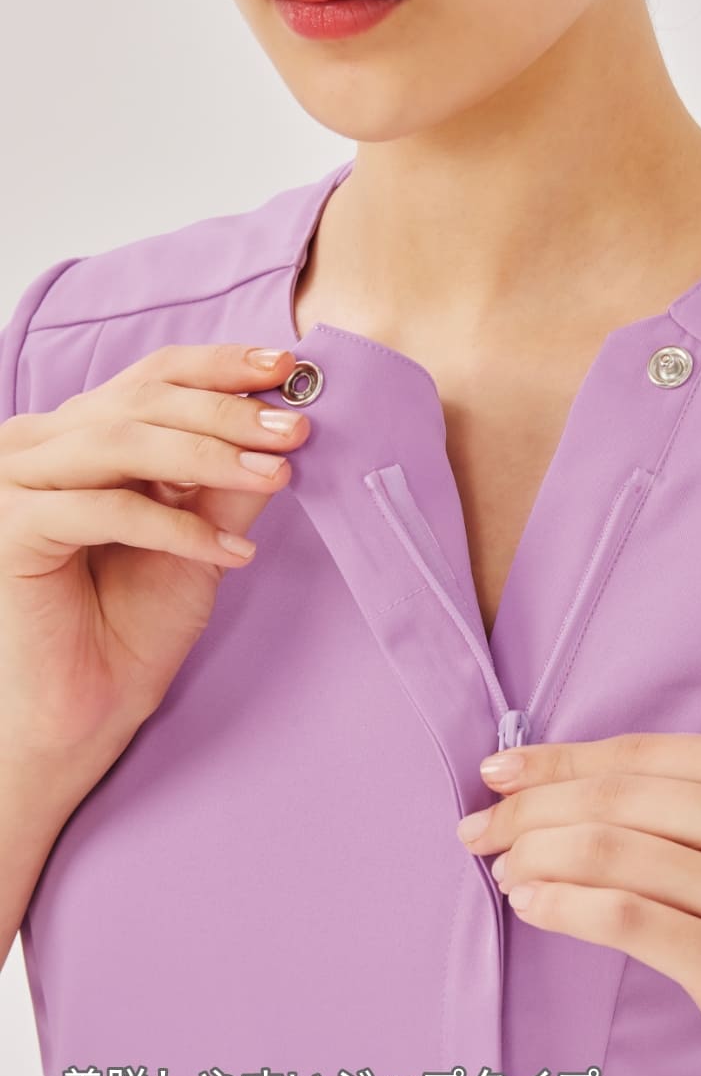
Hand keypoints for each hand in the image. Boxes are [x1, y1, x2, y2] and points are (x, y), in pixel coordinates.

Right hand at [0, 343, 308, 805]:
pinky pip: (106, 510)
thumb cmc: (133, 623)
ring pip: (124, 446)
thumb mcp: (201, 540)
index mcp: (80, 435)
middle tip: (296, 429)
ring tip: (277, 477)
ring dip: (211, 458)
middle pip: (141, 403)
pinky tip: (233, 554)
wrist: (83, 709)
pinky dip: (177, 529)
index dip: (219, 367)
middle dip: (228, 413)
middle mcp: (39, 445)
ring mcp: (15, 482)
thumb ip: (229, 485)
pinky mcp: (10, 530)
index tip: (288, 367)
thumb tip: (287, 430)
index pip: (152, 378)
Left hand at [456, 732, 700, 1075]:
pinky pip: (624, 917)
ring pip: (609, 850)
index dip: (556, 760)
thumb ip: (688, 801)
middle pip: (615, 796)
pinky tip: (526, 903)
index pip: (638, 754)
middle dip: (528, 809)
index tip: (495, 773)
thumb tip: (557, 786)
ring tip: (500, 869)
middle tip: (476, 828)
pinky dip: (561, 906)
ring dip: (534, 856)